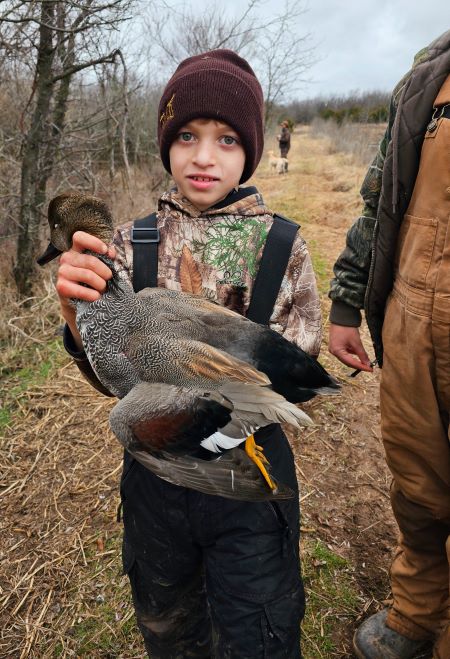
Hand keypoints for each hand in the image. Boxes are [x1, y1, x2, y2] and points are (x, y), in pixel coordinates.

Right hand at [56, 231, 115, 347]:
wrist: (82, 302)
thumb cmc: (94, 281)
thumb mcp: (101, 267)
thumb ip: (106, 257)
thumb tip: (111, 252)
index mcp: (76, 250)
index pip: (79, 237)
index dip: (93, 242)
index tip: (105, 251)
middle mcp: (66, 258)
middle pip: (90, 260)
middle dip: (105, 272)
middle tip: (109, 279)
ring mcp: (62, 272)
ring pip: (87, 275)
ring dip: (100, 284)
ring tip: (103, 289)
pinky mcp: (61, 287)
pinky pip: (80, 290)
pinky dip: (92, 295)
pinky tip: (96, 297)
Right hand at [328, 324, 372, 371]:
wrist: (341, 317)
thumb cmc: (347, 328)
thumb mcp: (356, 342)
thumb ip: (362, 354)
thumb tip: (368, 364)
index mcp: (337, 351)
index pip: (350, 363)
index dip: (361, 367)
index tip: (370, 370)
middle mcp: (333, 352)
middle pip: (347, 362)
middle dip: (358, 364)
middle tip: (369, 367)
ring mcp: (334, 349)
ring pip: (346, 358)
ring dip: (355, 360)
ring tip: (365, 362)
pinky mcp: (336, 345)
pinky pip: (345, 353)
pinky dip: (352, 354)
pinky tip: (359, 354)